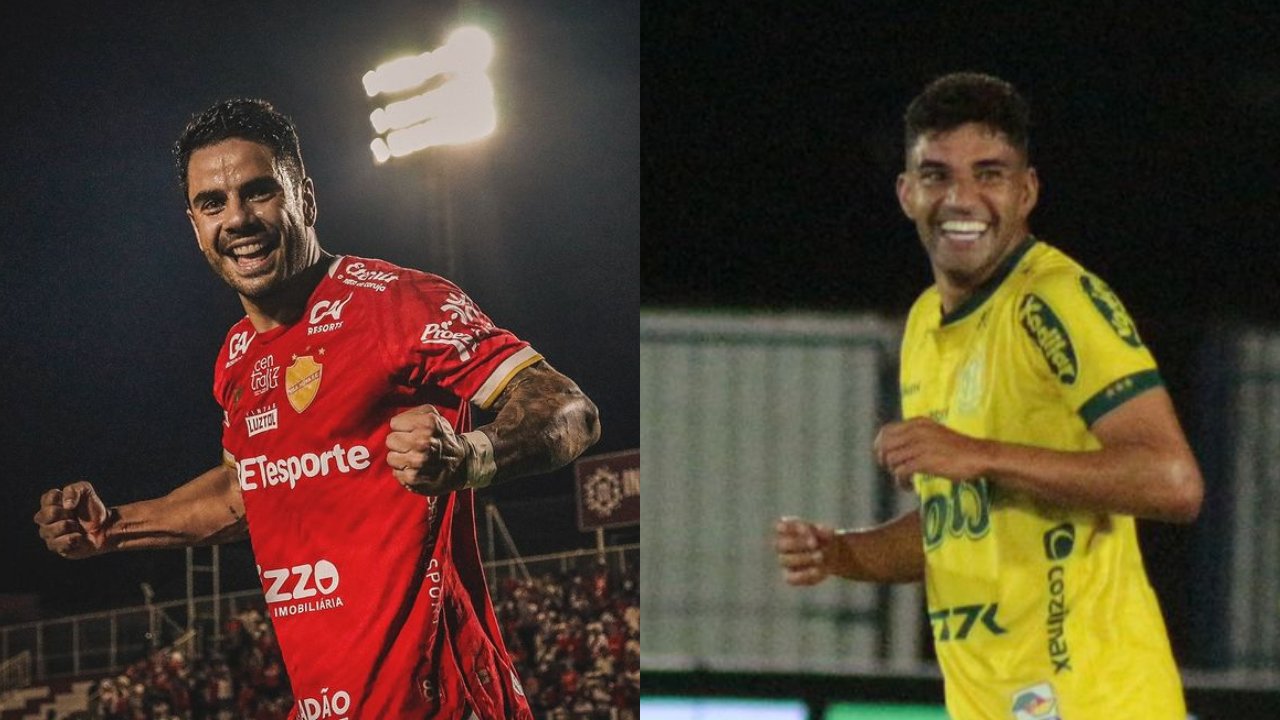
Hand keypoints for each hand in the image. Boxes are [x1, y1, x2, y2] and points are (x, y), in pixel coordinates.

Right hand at [33, 482, 110, 558]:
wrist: (105, 527)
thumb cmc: (92, 508)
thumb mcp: (85, 490)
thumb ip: (73, 490)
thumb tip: (66, 505)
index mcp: (49, 504)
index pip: (46, 499)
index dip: (63, 499)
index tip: (74, 503)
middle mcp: (45, 520)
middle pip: (45, 515)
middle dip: (64, 514)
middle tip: (74, 516)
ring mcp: (49, 535)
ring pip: (49, 530)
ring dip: (69, 526)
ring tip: (77, 527)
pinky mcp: (57, 548)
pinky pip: (57, 544)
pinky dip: (72, 539)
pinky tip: (79, 537)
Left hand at [385, 405, 467, 494]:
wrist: (461, 463)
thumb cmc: (442, 437)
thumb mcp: (434, 416)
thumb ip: (413, 413)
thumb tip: (395, 422)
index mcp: (428, 423)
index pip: (394, 423)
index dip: (403, 427)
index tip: (413, 431)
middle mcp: (423, 442)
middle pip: (390, 440)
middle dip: (400, 442)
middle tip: (414, 445)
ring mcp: (418, 461)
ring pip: (391, 457)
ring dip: (401, 458)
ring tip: (415, 458)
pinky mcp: (413, 478)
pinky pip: (396, 472)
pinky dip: (405, 472)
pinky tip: (417, 469)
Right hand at [774, 516, 843, 585]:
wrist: (832, 555)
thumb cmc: (825, 540)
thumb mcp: (827, 533)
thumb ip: (820, 532)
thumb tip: (815, 534)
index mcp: (786, 531)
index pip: (780, 528)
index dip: (791, 528)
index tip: (808, 529)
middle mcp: (782, 546)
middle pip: (780, 545)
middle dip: (798, 544)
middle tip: (815, 544)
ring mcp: (785, 562)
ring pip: (784, 560)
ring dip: (803, 558)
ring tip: (820, 557)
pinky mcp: (790, 576)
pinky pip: (792, 578)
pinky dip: (805, 575)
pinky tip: (819, 571)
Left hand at [874, 417, 988, 488]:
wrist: (979, 456)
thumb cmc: (958, 449)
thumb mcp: (934, 434)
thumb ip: (916, 436)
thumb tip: (894, 447)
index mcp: (918, 423)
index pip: (885, 431)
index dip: (880, 446)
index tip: (884, 458)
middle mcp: (916, 431)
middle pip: (884, 446)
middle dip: (884, 461)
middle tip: (894, 471)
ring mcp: (920, 446)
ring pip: (891, 460)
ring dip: (895, 474)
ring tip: (906, 480)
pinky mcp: (925, 461)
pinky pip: (901, 472)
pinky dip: (902, 482)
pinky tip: (910, 487)